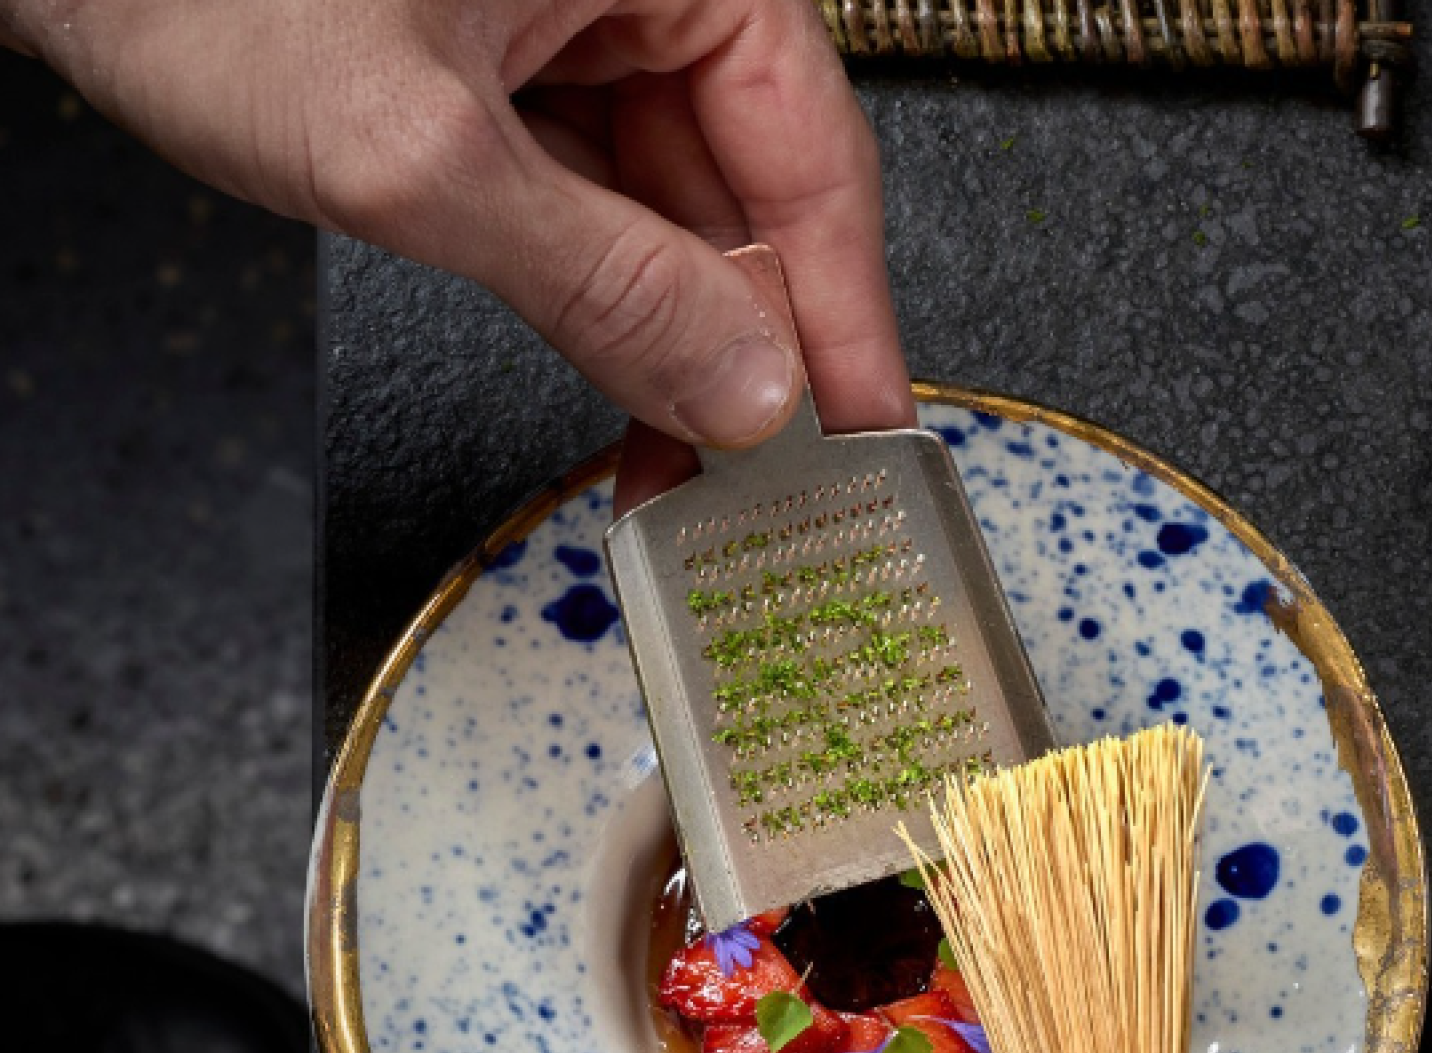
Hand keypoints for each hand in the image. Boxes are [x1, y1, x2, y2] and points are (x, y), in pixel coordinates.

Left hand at [3, 0, 911, 472]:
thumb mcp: (416, 150)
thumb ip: (599, 278)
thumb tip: (744, 388)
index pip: (811, 144)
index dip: (845, 304)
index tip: (868, 428)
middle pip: (748, 193)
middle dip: (753, 346)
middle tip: (768, 482)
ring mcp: (570, 38)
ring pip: (672, 217)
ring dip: (680, 348)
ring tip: (687, 470)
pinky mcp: (509, 88)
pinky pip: (596, 216)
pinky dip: (610, 310)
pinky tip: (626, 396)